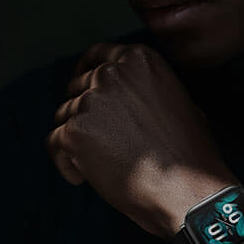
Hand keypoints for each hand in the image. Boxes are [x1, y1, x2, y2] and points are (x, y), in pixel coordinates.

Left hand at [44, 42, 235, 237]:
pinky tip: (83, 177)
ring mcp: (90, 102)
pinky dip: (65, 163)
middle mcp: (111, 74)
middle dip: (82, 112)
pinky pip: (54, 143)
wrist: (186, 189)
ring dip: (76, 140)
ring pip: (64, 116)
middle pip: (77, 87)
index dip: (84, 70)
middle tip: (96, 140)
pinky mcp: (74, 132)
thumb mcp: (179, 102)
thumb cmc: (188, 155)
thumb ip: (146, 89)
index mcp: (139, 61)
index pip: (98, 54)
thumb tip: (125, 95)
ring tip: (101, 165)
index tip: (78, 84)